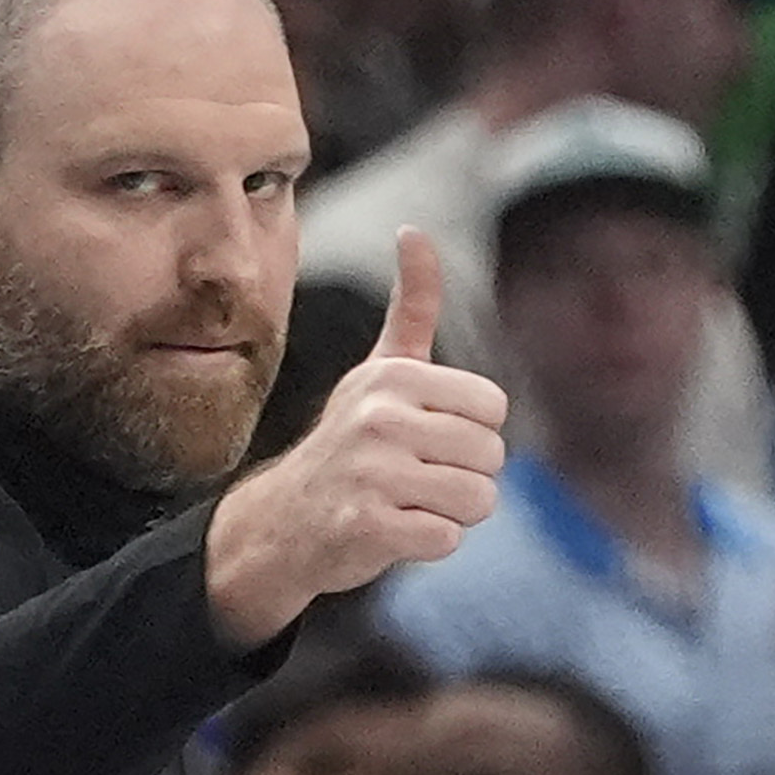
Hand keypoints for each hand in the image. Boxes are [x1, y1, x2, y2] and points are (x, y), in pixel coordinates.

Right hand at [205, 227, 505, 647]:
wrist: (281, 523)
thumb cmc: (349, 444)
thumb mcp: (378, 371)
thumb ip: (411, 307)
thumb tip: (414, 230)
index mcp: (392, 376)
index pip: (493, 408)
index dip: (471, 432)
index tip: (426, 439)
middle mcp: (379, 417)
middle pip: (491, 456)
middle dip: (465, 477)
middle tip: (415, 480)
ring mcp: (370, 473)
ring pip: (476, 500)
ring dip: (452, 513)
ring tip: (407, 504)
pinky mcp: (366, 525)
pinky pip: (446, 539)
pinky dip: (429, 544)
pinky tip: (392, 532)